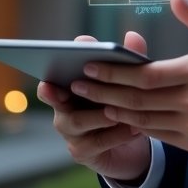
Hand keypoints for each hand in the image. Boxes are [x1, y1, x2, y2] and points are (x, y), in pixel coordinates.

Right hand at [37, 32, 151, 181]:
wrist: (130, 146)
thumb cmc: (122, 105)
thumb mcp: (127, 82)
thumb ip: (128, 59)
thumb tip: (132, 35)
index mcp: (70, 86)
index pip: (53, 75)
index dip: (53, 70)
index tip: (57, 63)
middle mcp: (64, 108)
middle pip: (55, 98)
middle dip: (59, 91)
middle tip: (73, 84)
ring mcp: (70, 131)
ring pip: (77, 120)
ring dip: (99, 114)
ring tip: (118, 110)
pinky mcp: (82, 152)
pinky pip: (97, 142)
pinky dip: (117, 134)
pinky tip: (135, 129)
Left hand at [67, 0, 187, 152]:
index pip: (147, 75)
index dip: (115, 73)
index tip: (91, 66)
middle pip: (137, 99)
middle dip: (103, 93)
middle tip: (78, 86)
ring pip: (143, 120)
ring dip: (114, 111)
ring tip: (92, 102)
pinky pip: (157, 135)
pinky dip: (136, 125)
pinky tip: (121, 116)